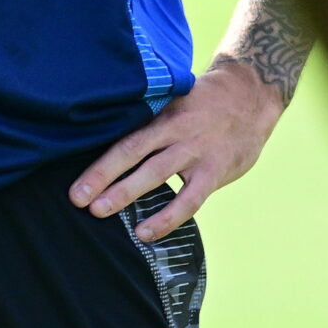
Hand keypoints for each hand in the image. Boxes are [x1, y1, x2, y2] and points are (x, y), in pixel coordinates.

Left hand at [69, 57, 288, 240]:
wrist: (251, 94)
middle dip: (103, 178)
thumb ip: (151, 125)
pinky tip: (146, 233)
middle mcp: (176, 130)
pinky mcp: (215, 169)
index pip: (125, 140)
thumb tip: (108, 146)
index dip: (100, 164)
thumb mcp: (175, 102)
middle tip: (77, 199)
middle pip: (134, 153)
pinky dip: (167, 218)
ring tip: (101, 212)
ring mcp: (196, 150)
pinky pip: (189, 199)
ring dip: (127, 194)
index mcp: (162, 113)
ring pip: (157, 174)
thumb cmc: (204, 104)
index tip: (76, 186)